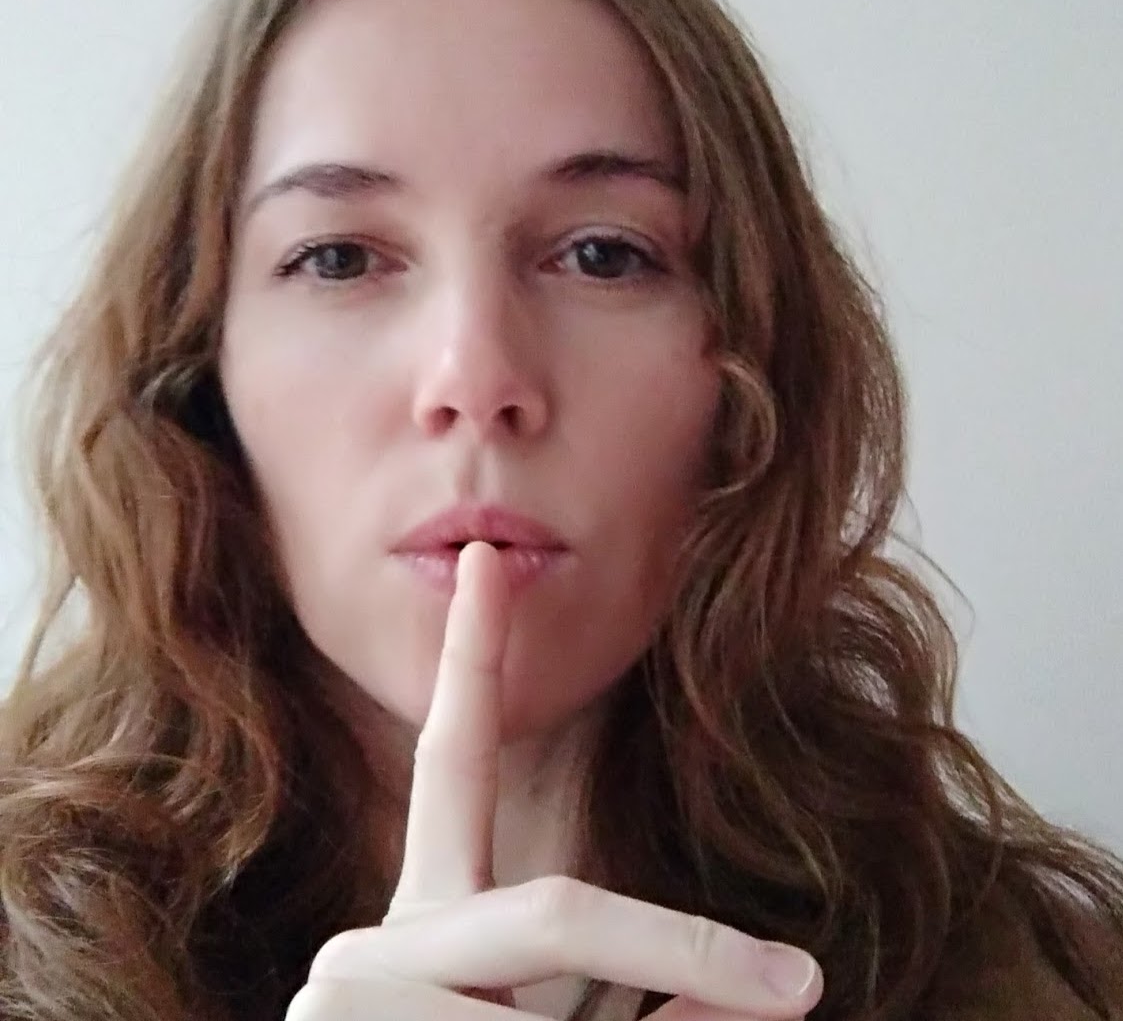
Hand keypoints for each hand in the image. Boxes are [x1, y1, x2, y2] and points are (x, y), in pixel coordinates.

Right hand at [286, 541, 823, 1019]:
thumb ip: (647, 990)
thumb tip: (759, 991)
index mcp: (426, 917)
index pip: (458, 760)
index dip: (477, 656)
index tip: (496, 559)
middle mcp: (379, 948)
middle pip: (559, 916)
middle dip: (679, 943)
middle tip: (801, 989)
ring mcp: (356, 1006)